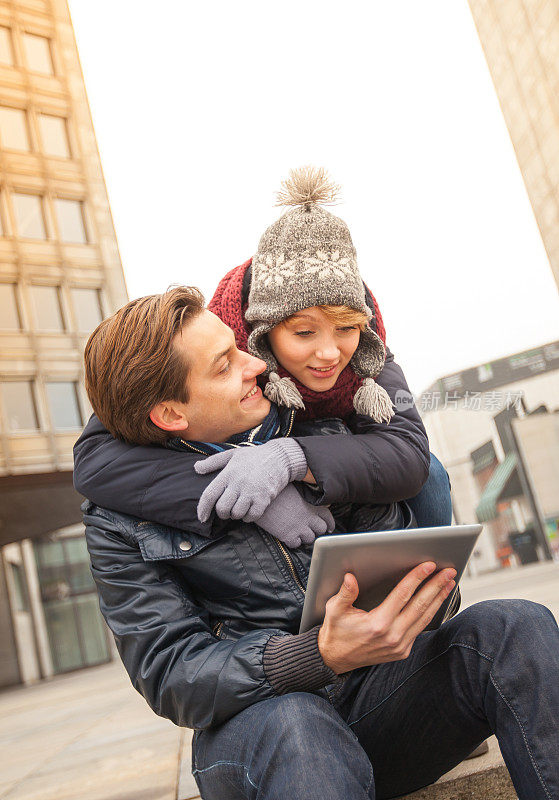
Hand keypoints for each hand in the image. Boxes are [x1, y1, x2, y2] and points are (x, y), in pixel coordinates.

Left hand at [194, 440, 307, 522]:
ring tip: (240, 508)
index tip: (201, 518)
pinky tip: (250, 511)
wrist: (280, 457)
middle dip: (223, 513)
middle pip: (222, 509)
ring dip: (236, 515)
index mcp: (228, 473)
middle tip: (227, 510)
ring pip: (237, 514)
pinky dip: (249, 517)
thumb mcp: (232, 454)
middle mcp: (238, 483)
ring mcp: (252, 491)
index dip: (203, 509)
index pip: (209, 495)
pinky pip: (252, 516)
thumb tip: (196, 468)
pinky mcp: (264, 498)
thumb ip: (213, 462)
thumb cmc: (254, 456)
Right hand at [254, 484, 334, 547]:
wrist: (260, 497)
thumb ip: (307, 497)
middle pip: (321, 529)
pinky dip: (293, 542)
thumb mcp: (295, 490)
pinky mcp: (288, 535)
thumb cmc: (276, 491)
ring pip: (310, 539)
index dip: (329, 524)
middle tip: (310, 530)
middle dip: (317, 531)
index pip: (327, 516)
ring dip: (304, 537)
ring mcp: (299, 527)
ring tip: (297, 532)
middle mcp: (308, 517)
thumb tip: (315, 503)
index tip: (328, 528)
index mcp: (311, 504)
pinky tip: (287, 536)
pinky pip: (296, 544)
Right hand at [317, 562, 456, 673]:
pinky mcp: (403, 651)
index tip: (428, 565)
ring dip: (438, 599)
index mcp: (377, 623)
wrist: (336, 659)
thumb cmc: (336, 631)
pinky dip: (430, 613)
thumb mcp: (335, 610)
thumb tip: (350, 577)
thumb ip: (345, 593)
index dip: (417, 578)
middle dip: (436, 586)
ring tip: (449, 583)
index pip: (403, 595)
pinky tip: (436, 601)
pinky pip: (420, 628)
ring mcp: (400, 646)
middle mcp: (392, 636)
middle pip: (420, 605)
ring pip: (425, 618)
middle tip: (448, 571)